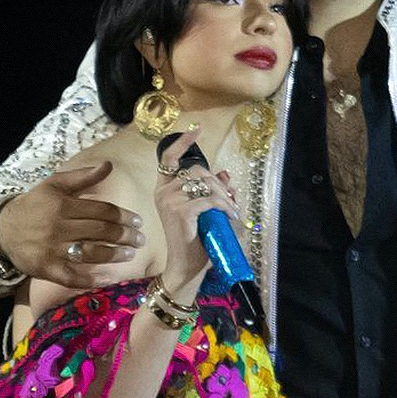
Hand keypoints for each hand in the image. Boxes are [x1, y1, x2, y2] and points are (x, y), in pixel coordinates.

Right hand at [0, 163, 143, 288]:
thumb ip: (82, 176)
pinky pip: (72, 276)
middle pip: (99, 231)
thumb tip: (108, 165)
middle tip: (140, 240)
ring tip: (130, 255)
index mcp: (63, 204)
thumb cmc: (35, 205)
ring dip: (113, 255)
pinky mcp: (46, 268)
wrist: (4, 230)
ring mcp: (52, 249)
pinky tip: (106, 278)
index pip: (101, 210)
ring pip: (90, 253)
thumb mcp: (54, 185)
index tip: (138, 222)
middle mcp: (59, 227)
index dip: (122, 216)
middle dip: (124, 236)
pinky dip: (90, 279)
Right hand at [153, 136, 240, 299]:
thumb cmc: (194, 241)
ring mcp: (170, 201)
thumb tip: (225, 174)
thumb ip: (212, 192)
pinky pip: (210, 200)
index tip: (196, 130)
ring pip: (205, 184)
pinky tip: (231, 215)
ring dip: (224, 196)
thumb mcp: (204, 212)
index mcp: (164, 189)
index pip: (168, 158)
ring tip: (232, 210)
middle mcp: (163, 192)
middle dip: (218, 183)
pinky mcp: (181, 212)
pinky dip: (224, 206)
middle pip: (196, 171)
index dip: (182, 142)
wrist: (186, 267)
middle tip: (231, 199)